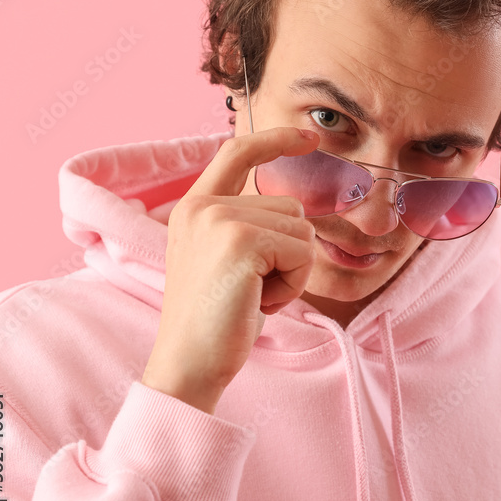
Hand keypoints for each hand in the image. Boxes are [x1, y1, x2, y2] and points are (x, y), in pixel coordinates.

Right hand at [142, 127, 320, 414]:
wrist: (189, 363)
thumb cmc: (217, 323)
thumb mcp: (228, 262)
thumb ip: (251, 229)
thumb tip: (298, 213)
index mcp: (195, 207)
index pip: (238, 152)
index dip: (276, 140)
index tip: (311, 137)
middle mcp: (204, 205)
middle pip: (290, 208)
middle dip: (288, 255)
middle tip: (252, 290)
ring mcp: (220, 219)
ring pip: (301, 230)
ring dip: (292, 271)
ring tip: (253, 296)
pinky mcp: (241, 240)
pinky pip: (302, 252)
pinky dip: (293, 284)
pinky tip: (259, 302)